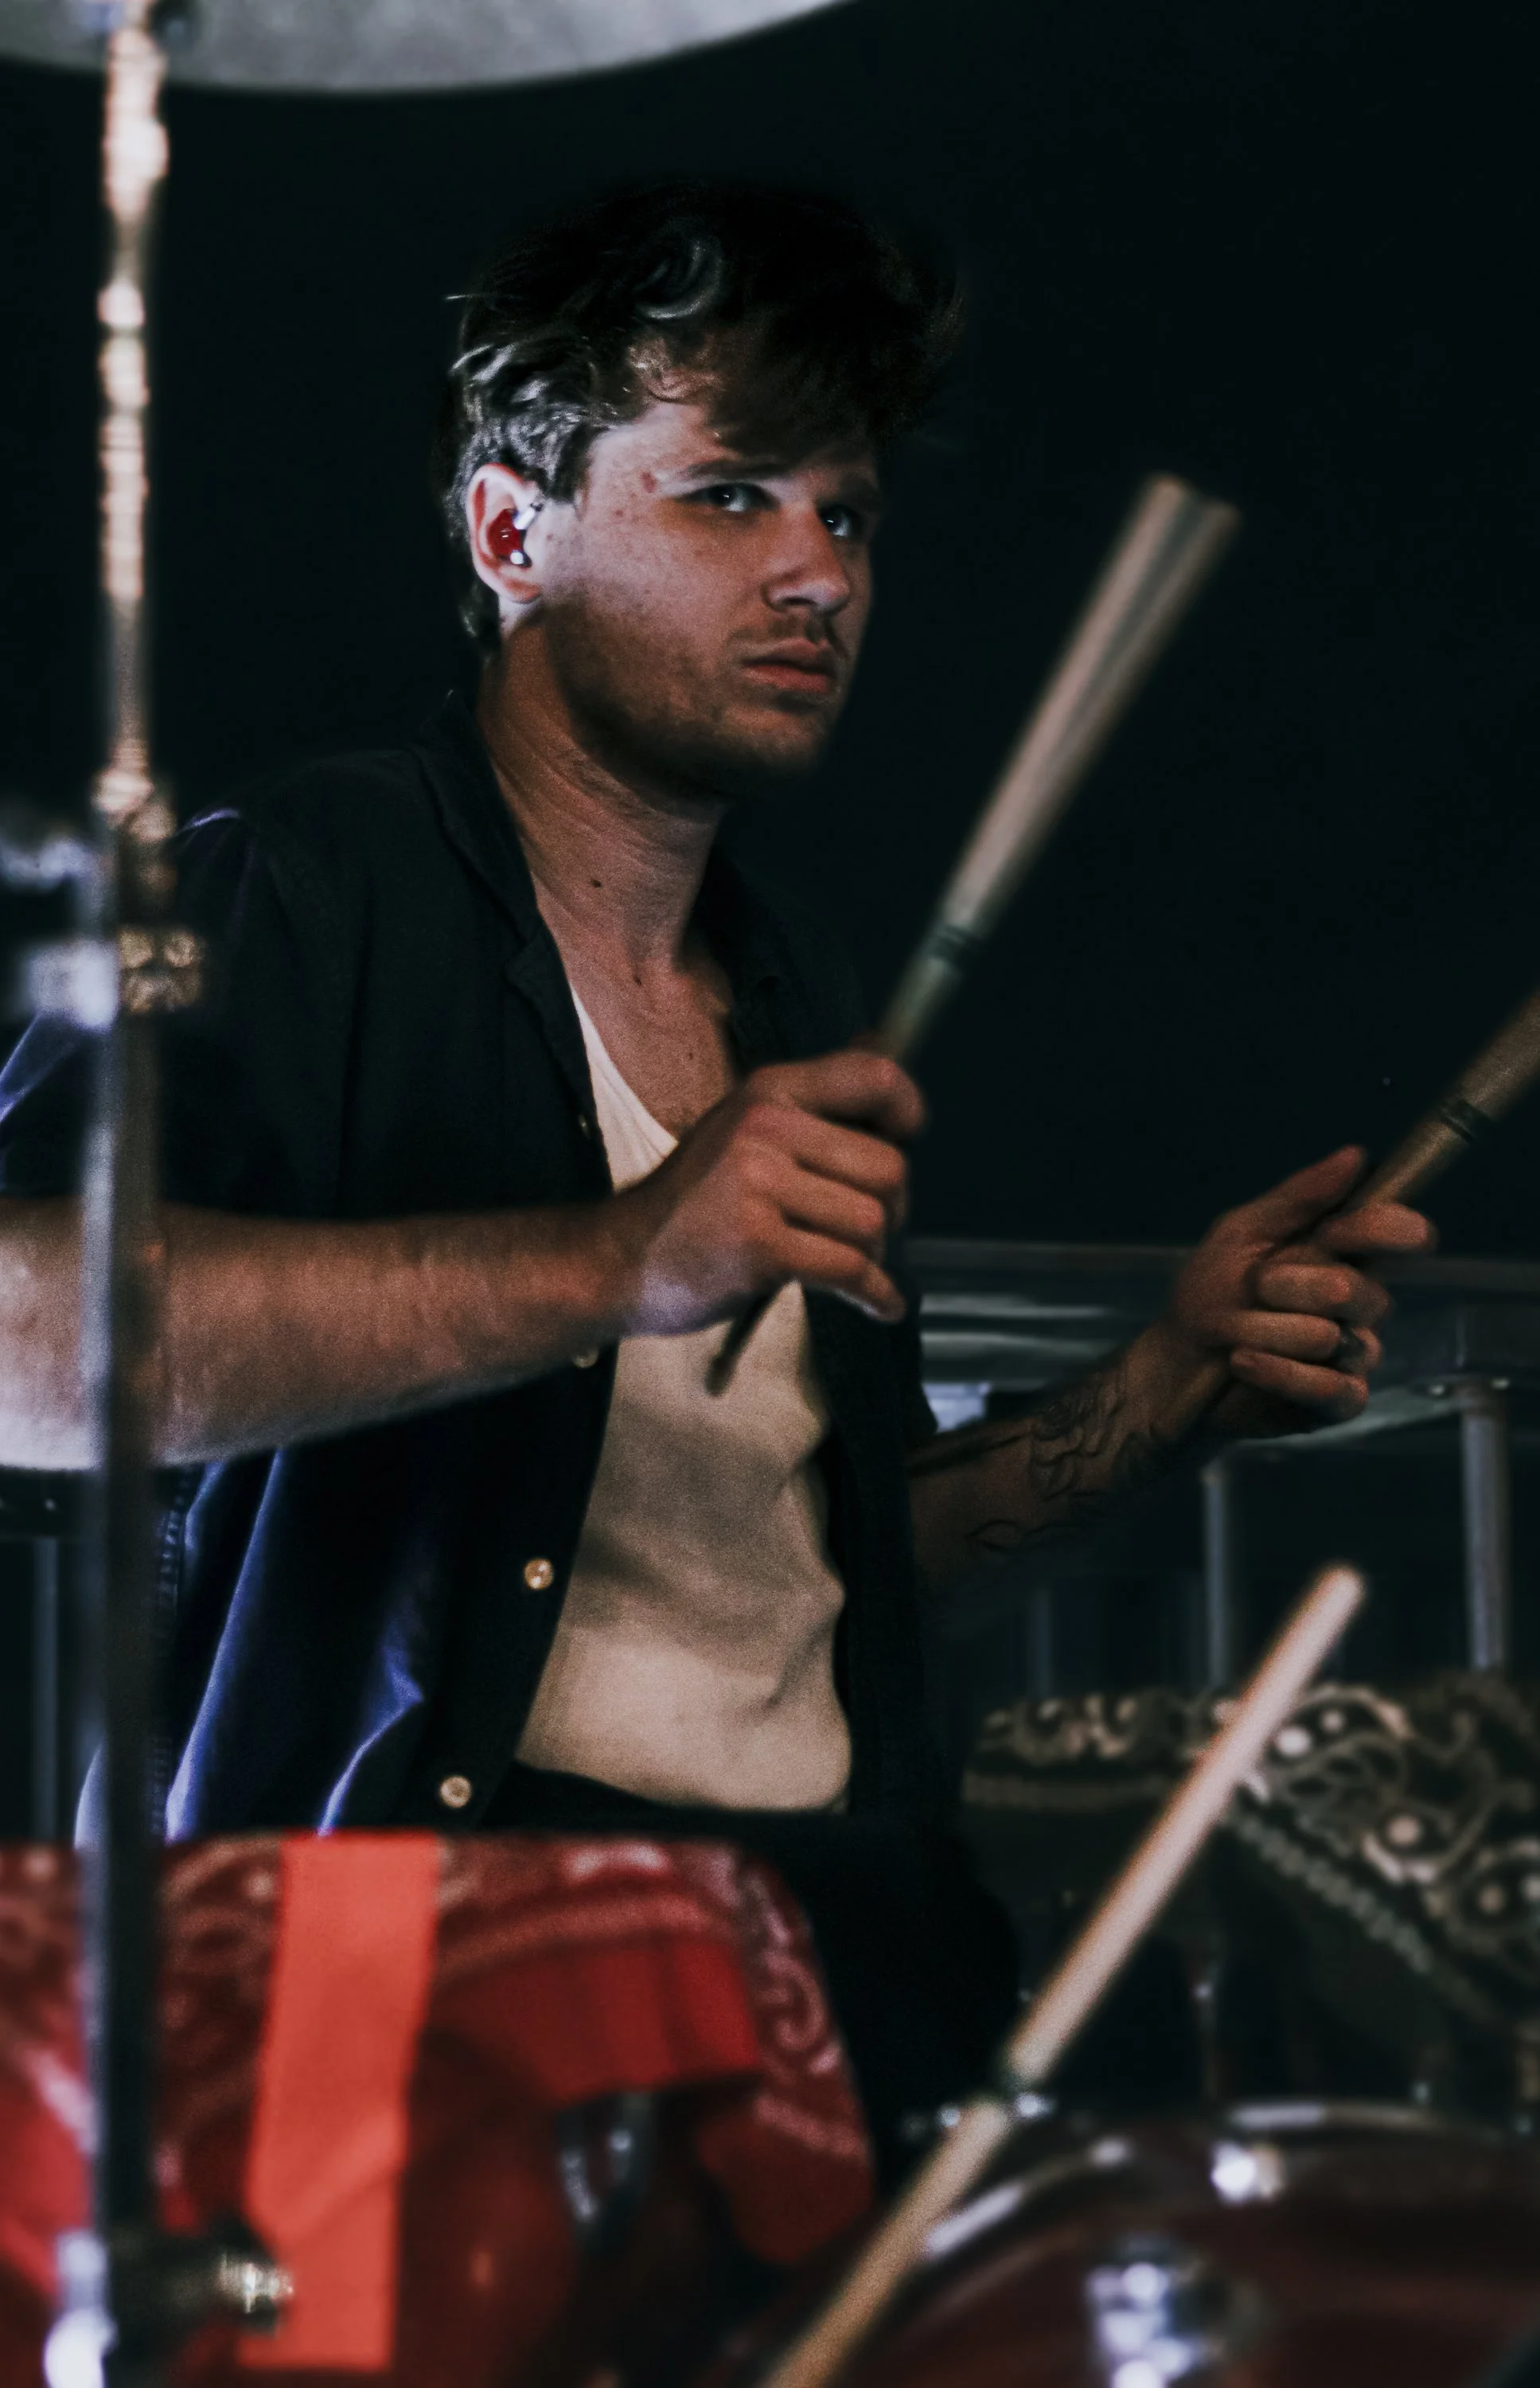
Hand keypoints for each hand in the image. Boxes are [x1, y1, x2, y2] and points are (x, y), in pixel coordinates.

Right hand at [606, 1049, 922, 1337]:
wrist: (622, 1258)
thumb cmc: (694, 1201)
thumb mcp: (745, 1127)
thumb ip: (815, 1098)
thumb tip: (882, 1046)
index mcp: (769, 1091)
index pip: (873, 1078)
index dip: (909, 1109)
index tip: (908, 1135)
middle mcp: (766, 1129)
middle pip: (888, 1167)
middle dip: (893, 1208)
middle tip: (868, 1228)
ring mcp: (759, 1187)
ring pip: (872, 1222)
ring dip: (876, 1254)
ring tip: (853, 1265)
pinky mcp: (759, 1246)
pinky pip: (850, 1269)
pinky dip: (875, 1293)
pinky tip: (878, 1302)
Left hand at [1154, 1146, 1433, 1432]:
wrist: (1176, 1364)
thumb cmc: (1211, 1292)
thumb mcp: (1242, 1233)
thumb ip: (1298, 1198)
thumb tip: (1356, 1156)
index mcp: (1344, 1255)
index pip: (1399, 1234)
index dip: (1384, 1229)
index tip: (1337, 1233)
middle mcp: (1359, 1304)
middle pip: (1362, 1290)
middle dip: (1294, 1286)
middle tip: (1254, 1287)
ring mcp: (1353, 1354)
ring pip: (1334, 1338)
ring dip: (1268, 1331)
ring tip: (1232, 1335)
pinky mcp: (1338, 1402)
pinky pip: (1333, 1389)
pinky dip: (1280, 1373)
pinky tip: (1243, 1362)